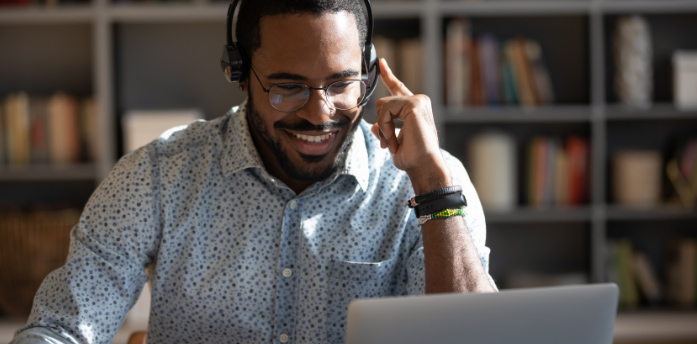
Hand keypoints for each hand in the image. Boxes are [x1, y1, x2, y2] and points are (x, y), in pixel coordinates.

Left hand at [370, 58, 450, 193]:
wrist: (423, 166)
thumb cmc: (412, 158)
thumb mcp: (393, 144)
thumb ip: (384, 131)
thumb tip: (374, 126)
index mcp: (413, 109)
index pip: (398, 88)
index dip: (388, 76)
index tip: (381, 62)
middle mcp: (418, 101)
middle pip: (383, 102)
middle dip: (381, 125)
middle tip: (388, 145)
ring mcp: (418, 100)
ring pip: (383, 106)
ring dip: (383, 128)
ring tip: (392, 143)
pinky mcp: (415, 103)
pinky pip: (386, 110)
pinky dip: (385, 127)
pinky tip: (394, 139)